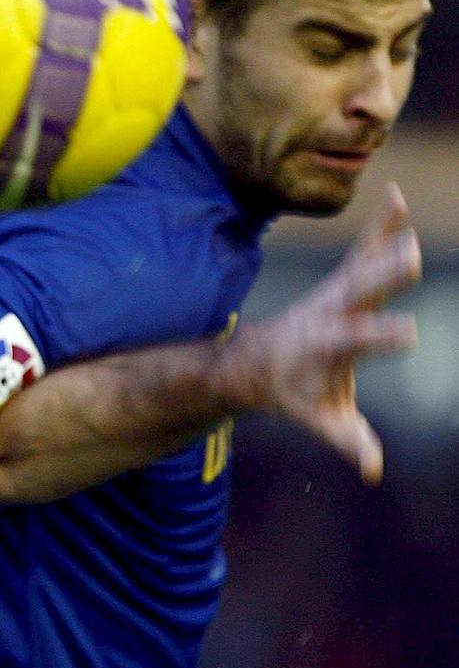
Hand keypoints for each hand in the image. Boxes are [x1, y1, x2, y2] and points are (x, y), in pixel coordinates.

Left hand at [230, 182, 419, 483]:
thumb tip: (372, 471)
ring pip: (361, 261)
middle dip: (383, 276)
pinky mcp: (341, 280)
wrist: (255, 362)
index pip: (357, 341)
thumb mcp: (318, 419)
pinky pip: (363, 249)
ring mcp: (335, 293)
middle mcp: (330, 313)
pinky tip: (398, 196)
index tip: (409, 334)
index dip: (380, 338)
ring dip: (384, 236)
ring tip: (403, 207)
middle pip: (359, 292)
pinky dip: (381, 225)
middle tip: (411, 256)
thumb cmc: (292, 394)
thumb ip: (346, 441)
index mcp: (327, 346)